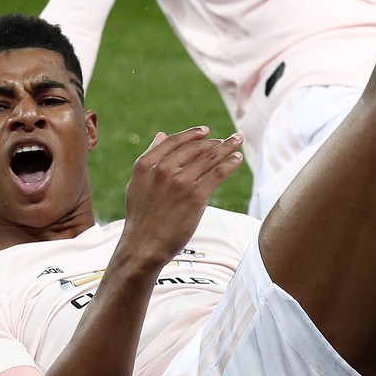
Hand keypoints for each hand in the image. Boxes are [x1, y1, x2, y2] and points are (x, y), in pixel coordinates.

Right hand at [121, 127, 243, 260]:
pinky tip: (237, 159)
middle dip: (216, 141)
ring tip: (237, 142)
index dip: (193, 134)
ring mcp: (180, 181)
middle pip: (195, 148)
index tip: (206, 131)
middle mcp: (163, 169)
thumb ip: (150, 157)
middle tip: (230, 138)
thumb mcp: (137, 182)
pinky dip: (230, 164)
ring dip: (227, 147)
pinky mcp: (196, 196)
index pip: (174, 141)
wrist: (145, 245)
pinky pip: (217, 174)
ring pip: (210, 158)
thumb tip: (161, 134)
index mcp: (147, 164)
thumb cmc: (142, 216)